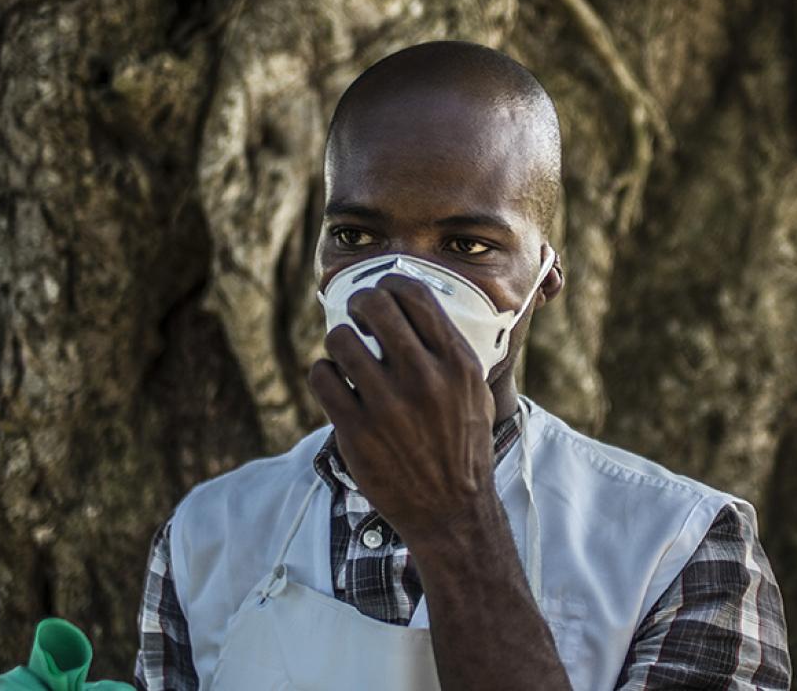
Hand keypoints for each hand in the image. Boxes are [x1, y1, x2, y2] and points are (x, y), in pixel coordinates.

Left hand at [306, 273, 500, 545]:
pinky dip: (324, 374)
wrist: (452, 511)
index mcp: (457, 363)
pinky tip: (337, 385)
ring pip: (340, 339)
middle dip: (359, 304)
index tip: (382, 297)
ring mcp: (388, 405)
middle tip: (359, 321)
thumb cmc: (462, 447)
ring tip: (347, 358)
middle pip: (374, 305)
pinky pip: (322, 376)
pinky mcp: (356, 431)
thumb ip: (449, 350)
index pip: (414, 293)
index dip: (389, 284)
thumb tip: (415, 306)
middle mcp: (425, 378)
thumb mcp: (474, 393)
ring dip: (339, 343)